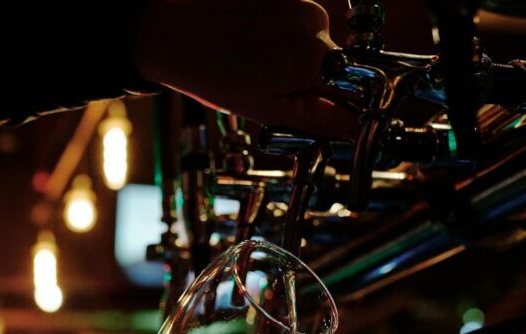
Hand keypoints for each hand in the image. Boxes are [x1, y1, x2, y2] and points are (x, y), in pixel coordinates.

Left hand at [133, 0, 358, 138]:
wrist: (172, 31)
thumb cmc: (211, 72)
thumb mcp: (265, 108)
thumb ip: (316, 117)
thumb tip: (353, 127)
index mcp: (313, 57)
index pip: (351, 87)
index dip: (340, 104)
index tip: (327, 114)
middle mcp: (315, 22)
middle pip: (332, 62)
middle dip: (309, 80)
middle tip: (269, 87)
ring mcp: (301, 1)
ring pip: (311, 41)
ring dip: (292, 57)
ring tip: (252, 61)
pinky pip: (295, 21)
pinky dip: (279, 35)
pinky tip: (249, 40)